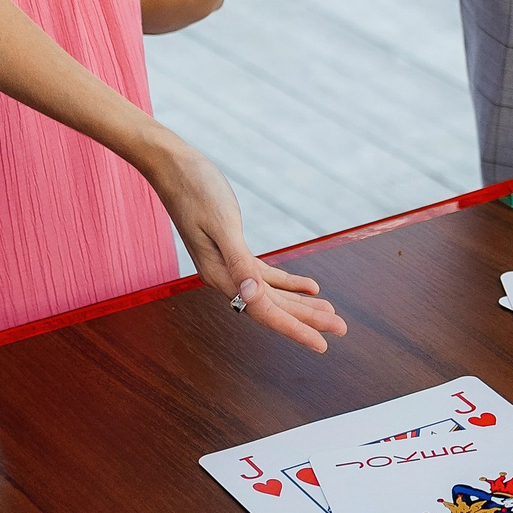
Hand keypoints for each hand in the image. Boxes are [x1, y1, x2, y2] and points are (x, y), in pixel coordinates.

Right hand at [145, 137, 347, 353]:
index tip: (321, 344)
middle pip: (272, 306)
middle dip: (307, 319)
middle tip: (341, 329)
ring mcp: (228, 265)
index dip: (295, 328)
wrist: (172, 167)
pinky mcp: (233, 249)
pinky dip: (287, 282)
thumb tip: (251, 297)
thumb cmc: (195, 189)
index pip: (264, 311)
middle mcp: (224, 276)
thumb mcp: (222, 224)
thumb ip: (238, 261)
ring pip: (271, 293)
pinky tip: (309, 287)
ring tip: (330, 314)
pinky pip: (264, 275)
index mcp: (221, 274)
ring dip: (301, 304)